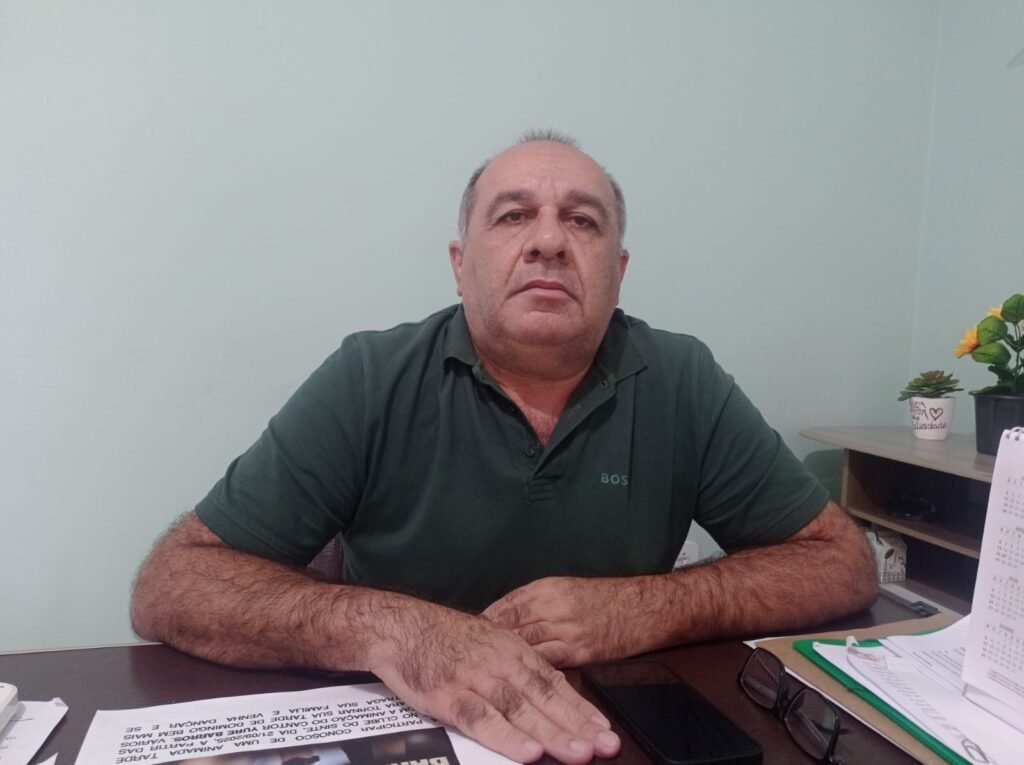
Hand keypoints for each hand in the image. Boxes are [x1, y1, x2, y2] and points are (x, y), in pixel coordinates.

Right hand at [364, 599, 619, 763]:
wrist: (400, 627)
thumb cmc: (445, 639)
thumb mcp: (489, 643)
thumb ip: (518, 669)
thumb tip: (553, 694)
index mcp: (512, 650)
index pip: (554, 683)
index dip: (581, 708)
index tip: (605, 729)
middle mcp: (499, 663)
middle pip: (544, 698)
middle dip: (578, 725)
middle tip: (606, 746)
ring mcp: (474, 679)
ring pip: (520, 710)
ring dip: (552, 733)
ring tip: (578, 753)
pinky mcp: (448, 695)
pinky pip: (481, 719)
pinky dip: (506, 736)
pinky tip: (527, 752)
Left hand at [482, 577, 647, 667]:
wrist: (643, 607)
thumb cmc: (606, 599)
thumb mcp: (567, 589)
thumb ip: (538, 602)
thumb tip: (508, 617)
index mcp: (547, 588)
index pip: (506, 605)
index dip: (485, 621)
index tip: (469, 633)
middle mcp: (553, 606)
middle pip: (510, 626)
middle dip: (489, 643)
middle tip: (472, 657)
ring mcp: (566, 629)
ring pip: (525, 646)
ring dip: (507, 659)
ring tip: (489, 671)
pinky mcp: (579, 650)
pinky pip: (547, 662)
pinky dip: (532, 671)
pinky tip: (520, 680)